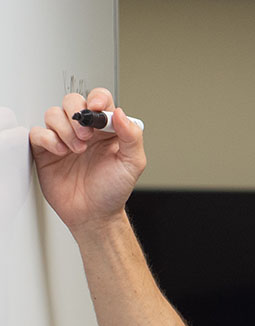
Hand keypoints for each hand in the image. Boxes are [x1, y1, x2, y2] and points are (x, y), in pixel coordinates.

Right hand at [29, 88, 145, 231]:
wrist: (95, 214)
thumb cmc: (113, 191)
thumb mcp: (132, 164)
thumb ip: (132, 137)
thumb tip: (121, 114)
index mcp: (107, 130)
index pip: (99, 100)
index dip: (97, 99)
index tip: (97, 109)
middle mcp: (85, 131)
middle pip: (72, 101)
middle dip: (77, 114)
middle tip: (86, 135)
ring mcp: (64, 139)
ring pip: (53, 113)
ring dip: (64, 128)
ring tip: (77, 150)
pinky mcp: (47, 150)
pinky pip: (39, 132)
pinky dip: (48, 139)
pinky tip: (61, 152)